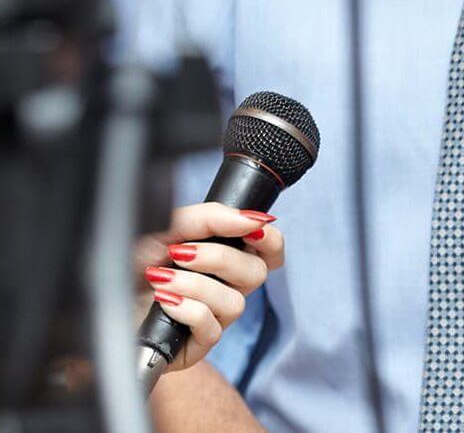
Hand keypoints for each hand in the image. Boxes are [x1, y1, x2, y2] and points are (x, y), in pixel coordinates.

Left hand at [134, 203, 284, 371]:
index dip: (271, 241)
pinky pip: (212, 328)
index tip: (252, 230)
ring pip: (235, 303)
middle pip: (256, 273)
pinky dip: (187, 309)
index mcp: (224, 256)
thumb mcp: (168, 226)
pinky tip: (163, 302)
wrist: (95, 296)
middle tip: (180, 252)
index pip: (271, 250)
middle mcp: (225, 286)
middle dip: (219, 258)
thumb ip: (210, 218)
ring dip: (196, 285)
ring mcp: (214, 317)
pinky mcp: (198, 344)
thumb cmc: (130, 260)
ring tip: (159, 279)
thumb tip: (252, 218)